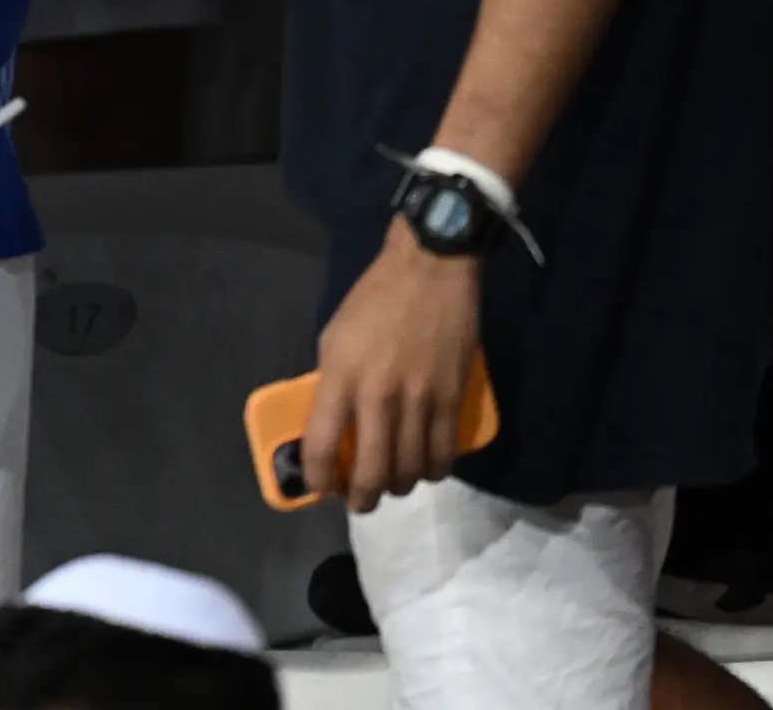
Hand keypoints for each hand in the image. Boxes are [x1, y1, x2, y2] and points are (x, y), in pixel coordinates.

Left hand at [302, 220, 484, 510]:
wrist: (430, 272)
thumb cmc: (372, 301)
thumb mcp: (334, 339)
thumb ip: (332, 385)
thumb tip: (334, 428)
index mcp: (340, 377)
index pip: (322, 446)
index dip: (319, 478)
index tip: (321, 487)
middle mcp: (379, 397)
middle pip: (371, 471)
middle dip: (362, 498)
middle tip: (359, 501)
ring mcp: (420, 401)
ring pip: (410, 470)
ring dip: (398, 486)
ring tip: (390, 484)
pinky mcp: (453, 400)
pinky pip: (444, 454)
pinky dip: (434, 470)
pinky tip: (425, 468)